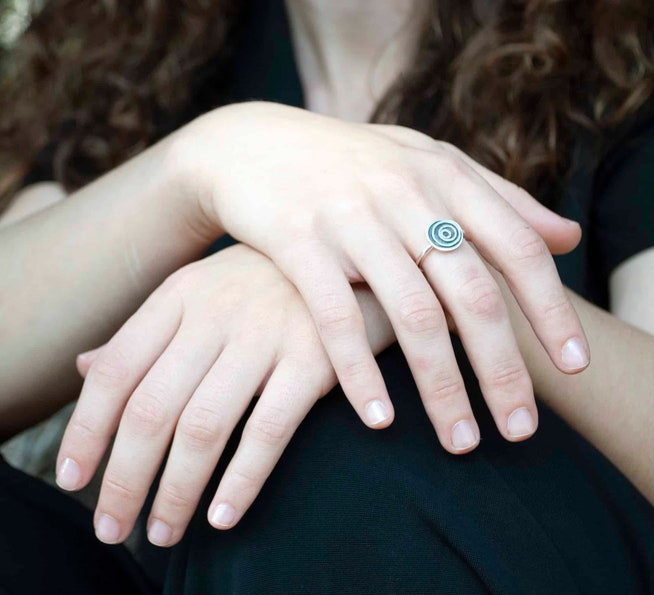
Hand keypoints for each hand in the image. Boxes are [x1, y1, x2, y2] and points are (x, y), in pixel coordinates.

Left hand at [58, 244, 365, 545]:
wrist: (356, 250)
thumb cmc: (274, 279)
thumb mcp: (202, 288)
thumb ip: (147, 331)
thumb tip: (84, 367)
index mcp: (181, 295)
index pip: (116, 370)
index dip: (86, 430)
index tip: (72, 479)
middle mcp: (216, 312)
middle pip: (152, 408)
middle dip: (125, 478)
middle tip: (113, 526)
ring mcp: (267, 334)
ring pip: (203, 426)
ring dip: (176, 491)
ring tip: (164, 533)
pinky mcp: (316, 357)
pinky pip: (269, 430)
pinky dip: (242, 480)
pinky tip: (223, 516)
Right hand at [175, 104, 588, 450]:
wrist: (254, 144)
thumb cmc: (356, 164)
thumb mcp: (431, 164)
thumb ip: (501, 200)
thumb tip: (569, 237)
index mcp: (447, 178)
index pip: (519, 248)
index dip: (552, 310)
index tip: (577, 367)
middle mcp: (407, 196)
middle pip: (473, 295)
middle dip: (504, 370)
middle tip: (522, 432)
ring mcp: (352, 219)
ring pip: (413, 316)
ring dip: (442, 388)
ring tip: (461, 444)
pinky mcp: (299, 242)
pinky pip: (338, 319)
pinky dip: (360, 373)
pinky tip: (380, 421)